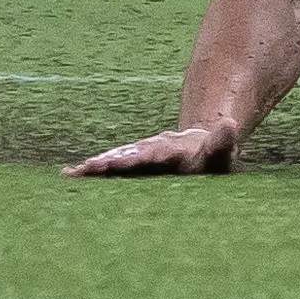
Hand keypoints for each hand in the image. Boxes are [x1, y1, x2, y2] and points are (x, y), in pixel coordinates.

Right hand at [65, 122, 238, 176]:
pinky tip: (68, 174)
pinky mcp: (131, 163)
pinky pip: (110, 166)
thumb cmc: (211, 158)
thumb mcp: (221, 153)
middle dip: (112, 162)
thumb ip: (223, 142)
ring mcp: (140, 155)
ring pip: (117, 159)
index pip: (156, 153)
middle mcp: (152, 149)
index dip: (143, 156)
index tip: (128, 158)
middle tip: (92, 167)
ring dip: (97, 166)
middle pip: (130, 155)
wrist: (200, 147)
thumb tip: (231, 124)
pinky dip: (91, 170)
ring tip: (75, 173)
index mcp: (173, 149)